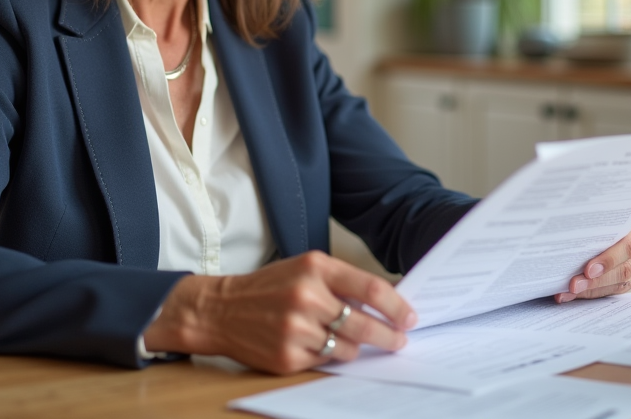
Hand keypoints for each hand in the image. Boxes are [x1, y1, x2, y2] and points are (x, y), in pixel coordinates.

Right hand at [141, 251, 415, 373]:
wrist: (221, 309)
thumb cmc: (268, 287)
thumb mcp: (304, 269)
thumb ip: (342, 283)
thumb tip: (387, 303)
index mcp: (315, 268)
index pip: (370, 288)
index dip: (397, 306)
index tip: (410, 317)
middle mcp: (306, 297)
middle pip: (364, 323)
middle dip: (389, 336)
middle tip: (399, 340)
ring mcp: (297, 329)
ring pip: (348, 347)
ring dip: (353, 346)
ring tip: (345, 339)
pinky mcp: (289, 356)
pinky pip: (326, 362)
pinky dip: (328, 356)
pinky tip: (315, 344)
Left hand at [555, 217, 630, 302]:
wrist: (615, 216)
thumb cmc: (602, 212)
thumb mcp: (601, 211)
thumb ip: (593, 221)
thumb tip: (566, 234)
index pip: (628, 246)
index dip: (608, 260)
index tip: (588, 270)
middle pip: (624, 269)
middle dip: (596, 280)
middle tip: (574, 285)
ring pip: (620, 282)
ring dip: (592, 290)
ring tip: (569, 292)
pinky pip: (616, 289)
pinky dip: (594, 292)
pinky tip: (575, 294)